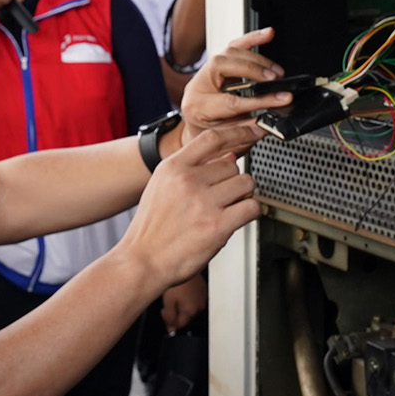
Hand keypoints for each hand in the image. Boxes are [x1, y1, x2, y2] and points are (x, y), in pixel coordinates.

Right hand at [120, 123, 261, 290]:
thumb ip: (191, 170)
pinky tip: (234, 220)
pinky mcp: (218, 225)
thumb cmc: (152, 229)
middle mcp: (188, 180)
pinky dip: (249, 213)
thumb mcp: (161, 188)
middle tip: (219, 198)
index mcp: (172, 168)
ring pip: (246, 184)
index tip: (252, 133)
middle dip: (232, 181)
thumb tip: (228, 156)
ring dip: (242, 197)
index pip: (212, 138)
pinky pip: (252, 207)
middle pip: (233, 165)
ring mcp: (203, 202)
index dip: (237, 133)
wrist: (142, 262)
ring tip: (225, 210)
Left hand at [161, 275, 207, 332]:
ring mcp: (202, 298)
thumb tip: (171, 329)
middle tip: (167, 303)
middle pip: (186, 317)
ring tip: (173, 295)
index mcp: (191, 311)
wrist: (180, 264)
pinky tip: (180, 290)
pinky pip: (194, 299)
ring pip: (190, 308)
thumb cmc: (175, 281)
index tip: (164, 313)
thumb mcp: (167, 302)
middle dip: (176, 313)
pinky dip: (187, 298)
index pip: (180, 325)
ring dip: (181, 306)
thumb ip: (169, 318)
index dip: (169, 322)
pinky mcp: (203, 289)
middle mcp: (199, 306)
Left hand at [182, 27, 287, 135]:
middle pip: (225, 67)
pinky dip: (253, 39)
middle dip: (255, 72)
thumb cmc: (211, 134)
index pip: (230, 100)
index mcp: (198, 108)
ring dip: (257, 60)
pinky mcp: (217, 63)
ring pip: (230, 53)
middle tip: (276, 81)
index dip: (259, 99)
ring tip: (276, 72)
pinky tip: (268, 34)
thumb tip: (273, 116)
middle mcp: (198, 86)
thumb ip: (249, 129)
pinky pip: (235, 45)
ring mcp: (206, 72)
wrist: (199, 129)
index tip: (280, 99)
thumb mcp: (229, 138)